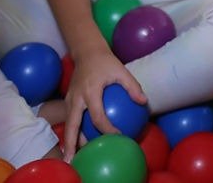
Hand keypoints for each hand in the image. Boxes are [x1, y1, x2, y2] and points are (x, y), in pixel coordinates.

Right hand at [60, 45, 147, 161]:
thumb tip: (144, 102)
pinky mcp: (68, 101)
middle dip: (72, 144)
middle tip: (73, 160)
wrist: (86, 52)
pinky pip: (71, 119)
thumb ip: (132, 86)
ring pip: (69, 124)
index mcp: (90, 92)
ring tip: (74, 157)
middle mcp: (76, 98)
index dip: (107, 129)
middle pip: (72, 126)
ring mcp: (70, 100)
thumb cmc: (106, 62)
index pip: (97, 116)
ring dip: (71, 140)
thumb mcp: (121, 70)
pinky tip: (81, 140)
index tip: (118, 136)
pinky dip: (74, 130)